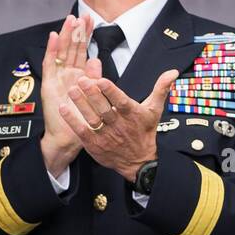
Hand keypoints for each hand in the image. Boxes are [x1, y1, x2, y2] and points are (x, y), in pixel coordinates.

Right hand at [38, 14, 96, 176]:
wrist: (69, 137)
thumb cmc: (83, 120)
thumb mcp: (94, 96)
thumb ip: (95, 78)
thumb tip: (97, 59)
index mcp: (79, 76)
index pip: (82, 50)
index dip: (86, 35)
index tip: (91, 20)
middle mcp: (67, 74)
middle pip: (71, 48)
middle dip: (76, 31)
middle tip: (80, 14)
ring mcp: (57, 78)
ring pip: (61, 52)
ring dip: (65, 36)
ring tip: (69, 20)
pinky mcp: (50, 84)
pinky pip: (50, 64)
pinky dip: (52, 50)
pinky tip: (55, 37)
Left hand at [58, 73, 178, 181]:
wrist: (139, 162)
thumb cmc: (144, 132)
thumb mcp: (154, 110)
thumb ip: (160, 89)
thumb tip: (172, 71)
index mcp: (132, 115)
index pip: (121, 101)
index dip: (111, 91)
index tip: (101, 80)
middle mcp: (119, 125)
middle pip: (104, 109)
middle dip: (92, 94)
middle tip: (80, 80)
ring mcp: (106, 136)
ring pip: (92, 119)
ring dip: (81, 105)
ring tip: (71, 91)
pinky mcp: (95, 144)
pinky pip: (82, 131)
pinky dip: (72, 121)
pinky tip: (63, 109)